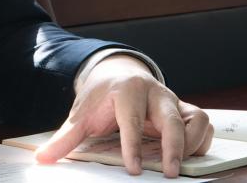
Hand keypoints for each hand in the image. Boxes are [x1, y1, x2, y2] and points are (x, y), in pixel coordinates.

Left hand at [34, 55, 212, 177]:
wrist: (117, 74)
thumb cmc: (101, 97)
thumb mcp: (81, 115)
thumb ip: (65, 138)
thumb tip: (42, 159)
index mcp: (126, 90)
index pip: (131, 119)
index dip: (133, 145)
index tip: (133, 169)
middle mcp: (154, 93)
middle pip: (172, 117)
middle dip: (173, 146)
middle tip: (169, 173)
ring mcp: (172, 100)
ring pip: (196, 118)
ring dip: (191, 144)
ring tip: (178, 165)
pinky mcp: (184, 109)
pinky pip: (204, 123)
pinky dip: (202, 140)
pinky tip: (188, 156)